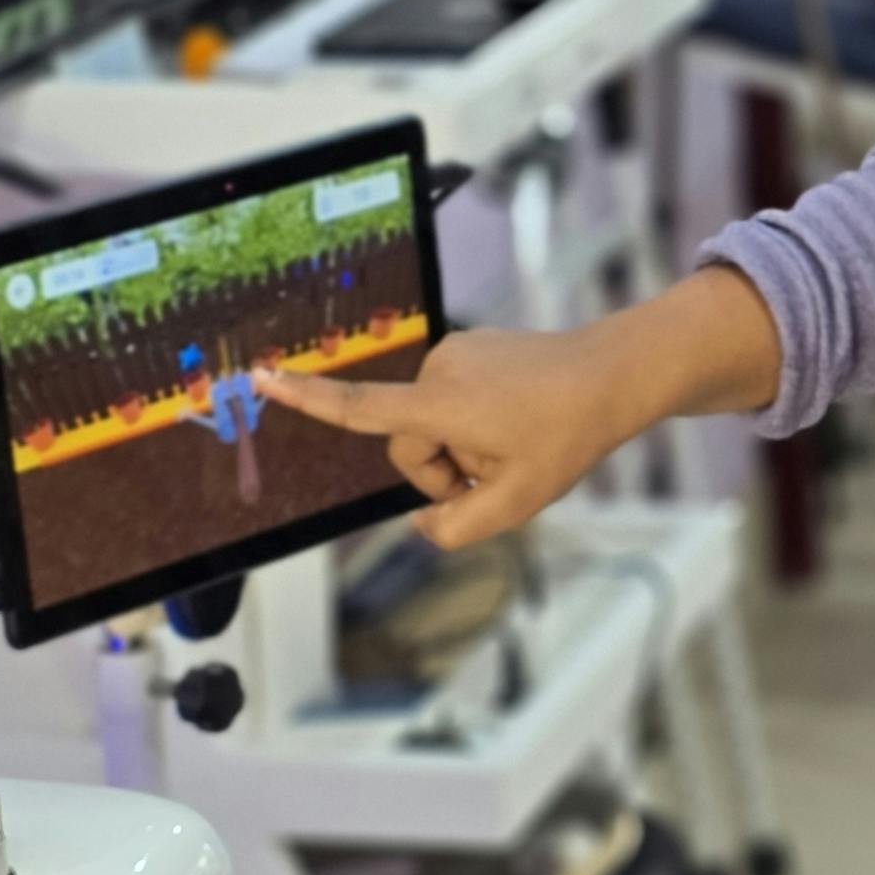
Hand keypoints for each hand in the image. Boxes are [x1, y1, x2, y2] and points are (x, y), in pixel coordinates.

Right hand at [258, 268, 780, 552]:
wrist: (613, 374)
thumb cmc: (568, 435)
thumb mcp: (518, 502)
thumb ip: (458, 527)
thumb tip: (423, 523)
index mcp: (442, 405)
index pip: (362, 407)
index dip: (308, 399)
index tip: (262, 377)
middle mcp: (438, 370)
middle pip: (410, 446)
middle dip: (445, 470)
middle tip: (500, 472)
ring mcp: (454, 354)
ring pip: (432, 425)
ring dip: (464, 446)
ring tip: (517, 441)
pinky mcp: (468, 347)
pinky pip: (453, 401)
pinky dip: (476, 421)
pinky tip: (519, 420)